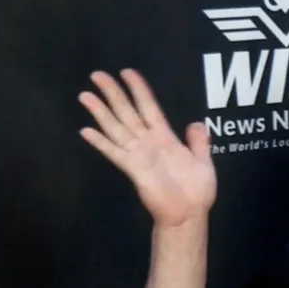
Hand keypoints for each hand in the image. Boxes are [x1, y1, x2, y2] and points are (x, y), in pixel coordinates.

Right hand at [79, 69, 216, 228]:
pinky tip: (85, 131)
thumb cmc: (196, 191)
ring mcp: (138, 155)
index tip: (127, 72)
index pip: (149, 107)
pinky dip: (100, 142)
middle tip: (97, 74)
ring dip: (100, 112)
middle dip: (113, 93)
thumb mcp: (203, 161)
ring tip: (85, 95)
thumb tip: (196, 122)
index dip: (139, 89)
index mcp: (164, 137)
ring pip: (116, 127)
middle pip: (127, 112)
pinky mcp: (133, 169)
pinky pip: (115, 152)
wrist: (189, 215)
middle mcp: (147, 142)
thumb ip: (198, 141)